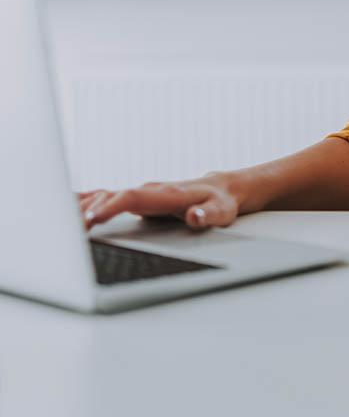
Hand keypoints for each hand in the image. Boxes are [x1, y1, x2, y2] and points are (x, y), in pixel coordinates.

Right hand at [77, 171, 240, 231]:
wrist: (220, 189)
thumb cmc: (220, 203)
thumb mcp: (221, 212)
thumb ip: (208, 215)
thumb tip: (194, 217)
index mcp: (167, 193)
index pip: (133, 197)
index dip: (112, 206)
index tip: (93, 219)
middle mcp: (150, 190)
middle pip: (113, 195)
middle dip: (90, 210)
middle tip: (69, 227)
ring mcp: (141, 192)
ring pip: (106, 195)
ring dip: (83, 205)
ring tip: (58, 219)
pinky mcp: (136, 198)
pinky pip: (107, 197)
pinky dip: (86, 201)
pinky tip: (66, 207)